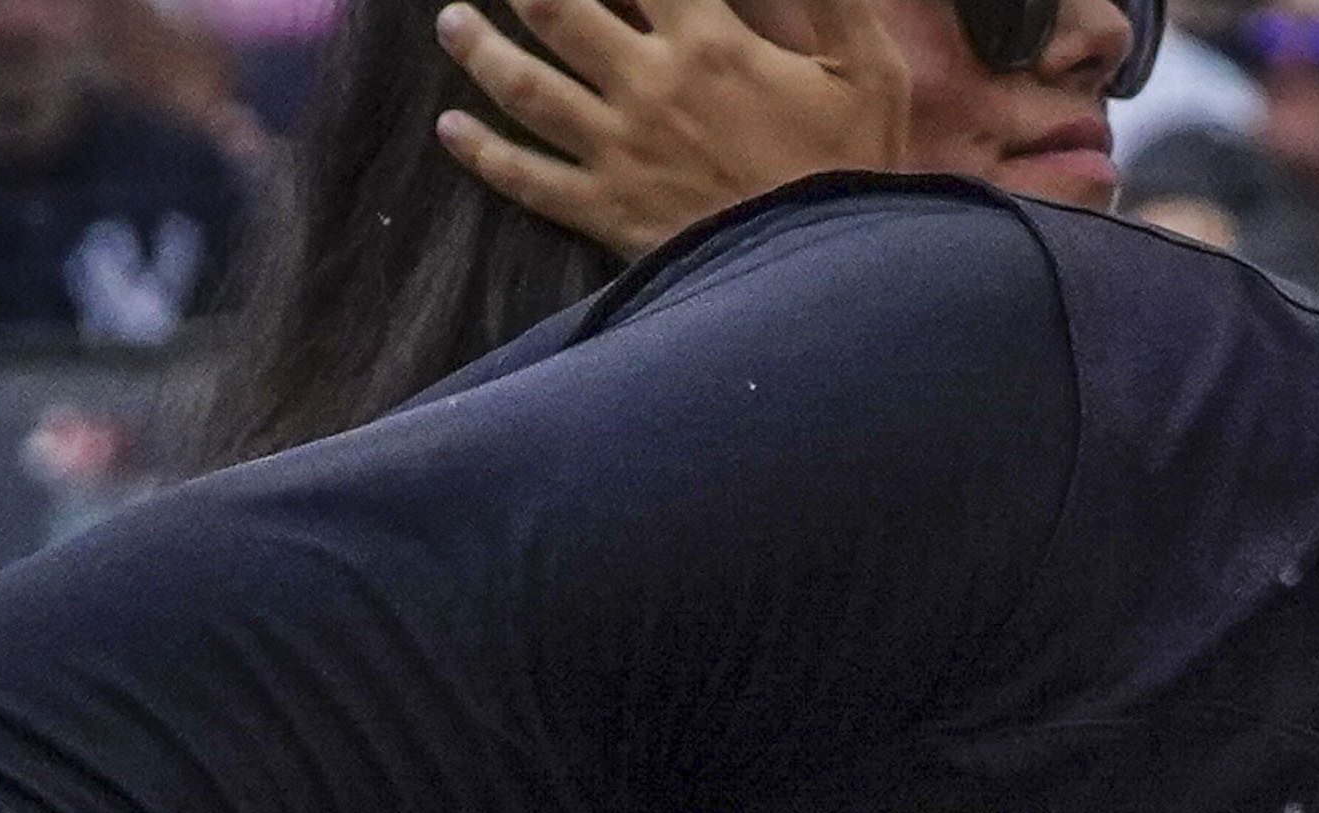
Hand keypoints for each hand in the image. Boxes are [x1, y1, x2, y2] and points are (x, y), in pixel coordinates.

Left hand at [434, 0, 902, 257]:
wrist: (830, 280)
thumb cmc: (857, 169)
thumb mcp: (868, 68)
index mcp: (710, 43)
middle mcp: (648, 87)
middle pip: (559, 12)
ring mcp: (618, 151)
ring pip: (526, 88)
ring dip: (480, 49)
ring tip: (451, 22)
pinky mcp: (606, 211)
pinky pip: (528, 179)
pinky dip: (484, 154)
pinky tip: (450, 130)